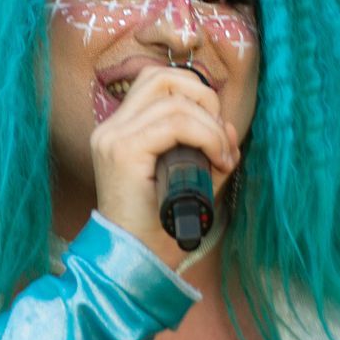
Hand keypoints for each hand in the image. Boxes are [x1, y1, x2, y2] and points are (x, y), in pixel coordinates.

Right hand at [89, 61, 241, 265]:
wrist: (135, 262)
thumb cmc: (159, 228)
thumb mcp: (190, 179)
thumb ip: (207, 148)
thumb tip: (228, 125)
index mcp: (120, 130)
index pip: (158, 83)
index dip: (197, 96)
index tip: (218, 137)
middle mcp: (111, 128)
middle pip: (162, 77)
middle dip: (204, 98)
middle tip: (221, 139)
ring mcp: (113, 137)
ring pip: (173, 100)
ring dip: (210, 125)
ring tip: (222, 157)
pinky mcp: (122, 151)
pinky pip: (174, 123)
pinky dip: (206, 136)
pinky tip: (217, 160)